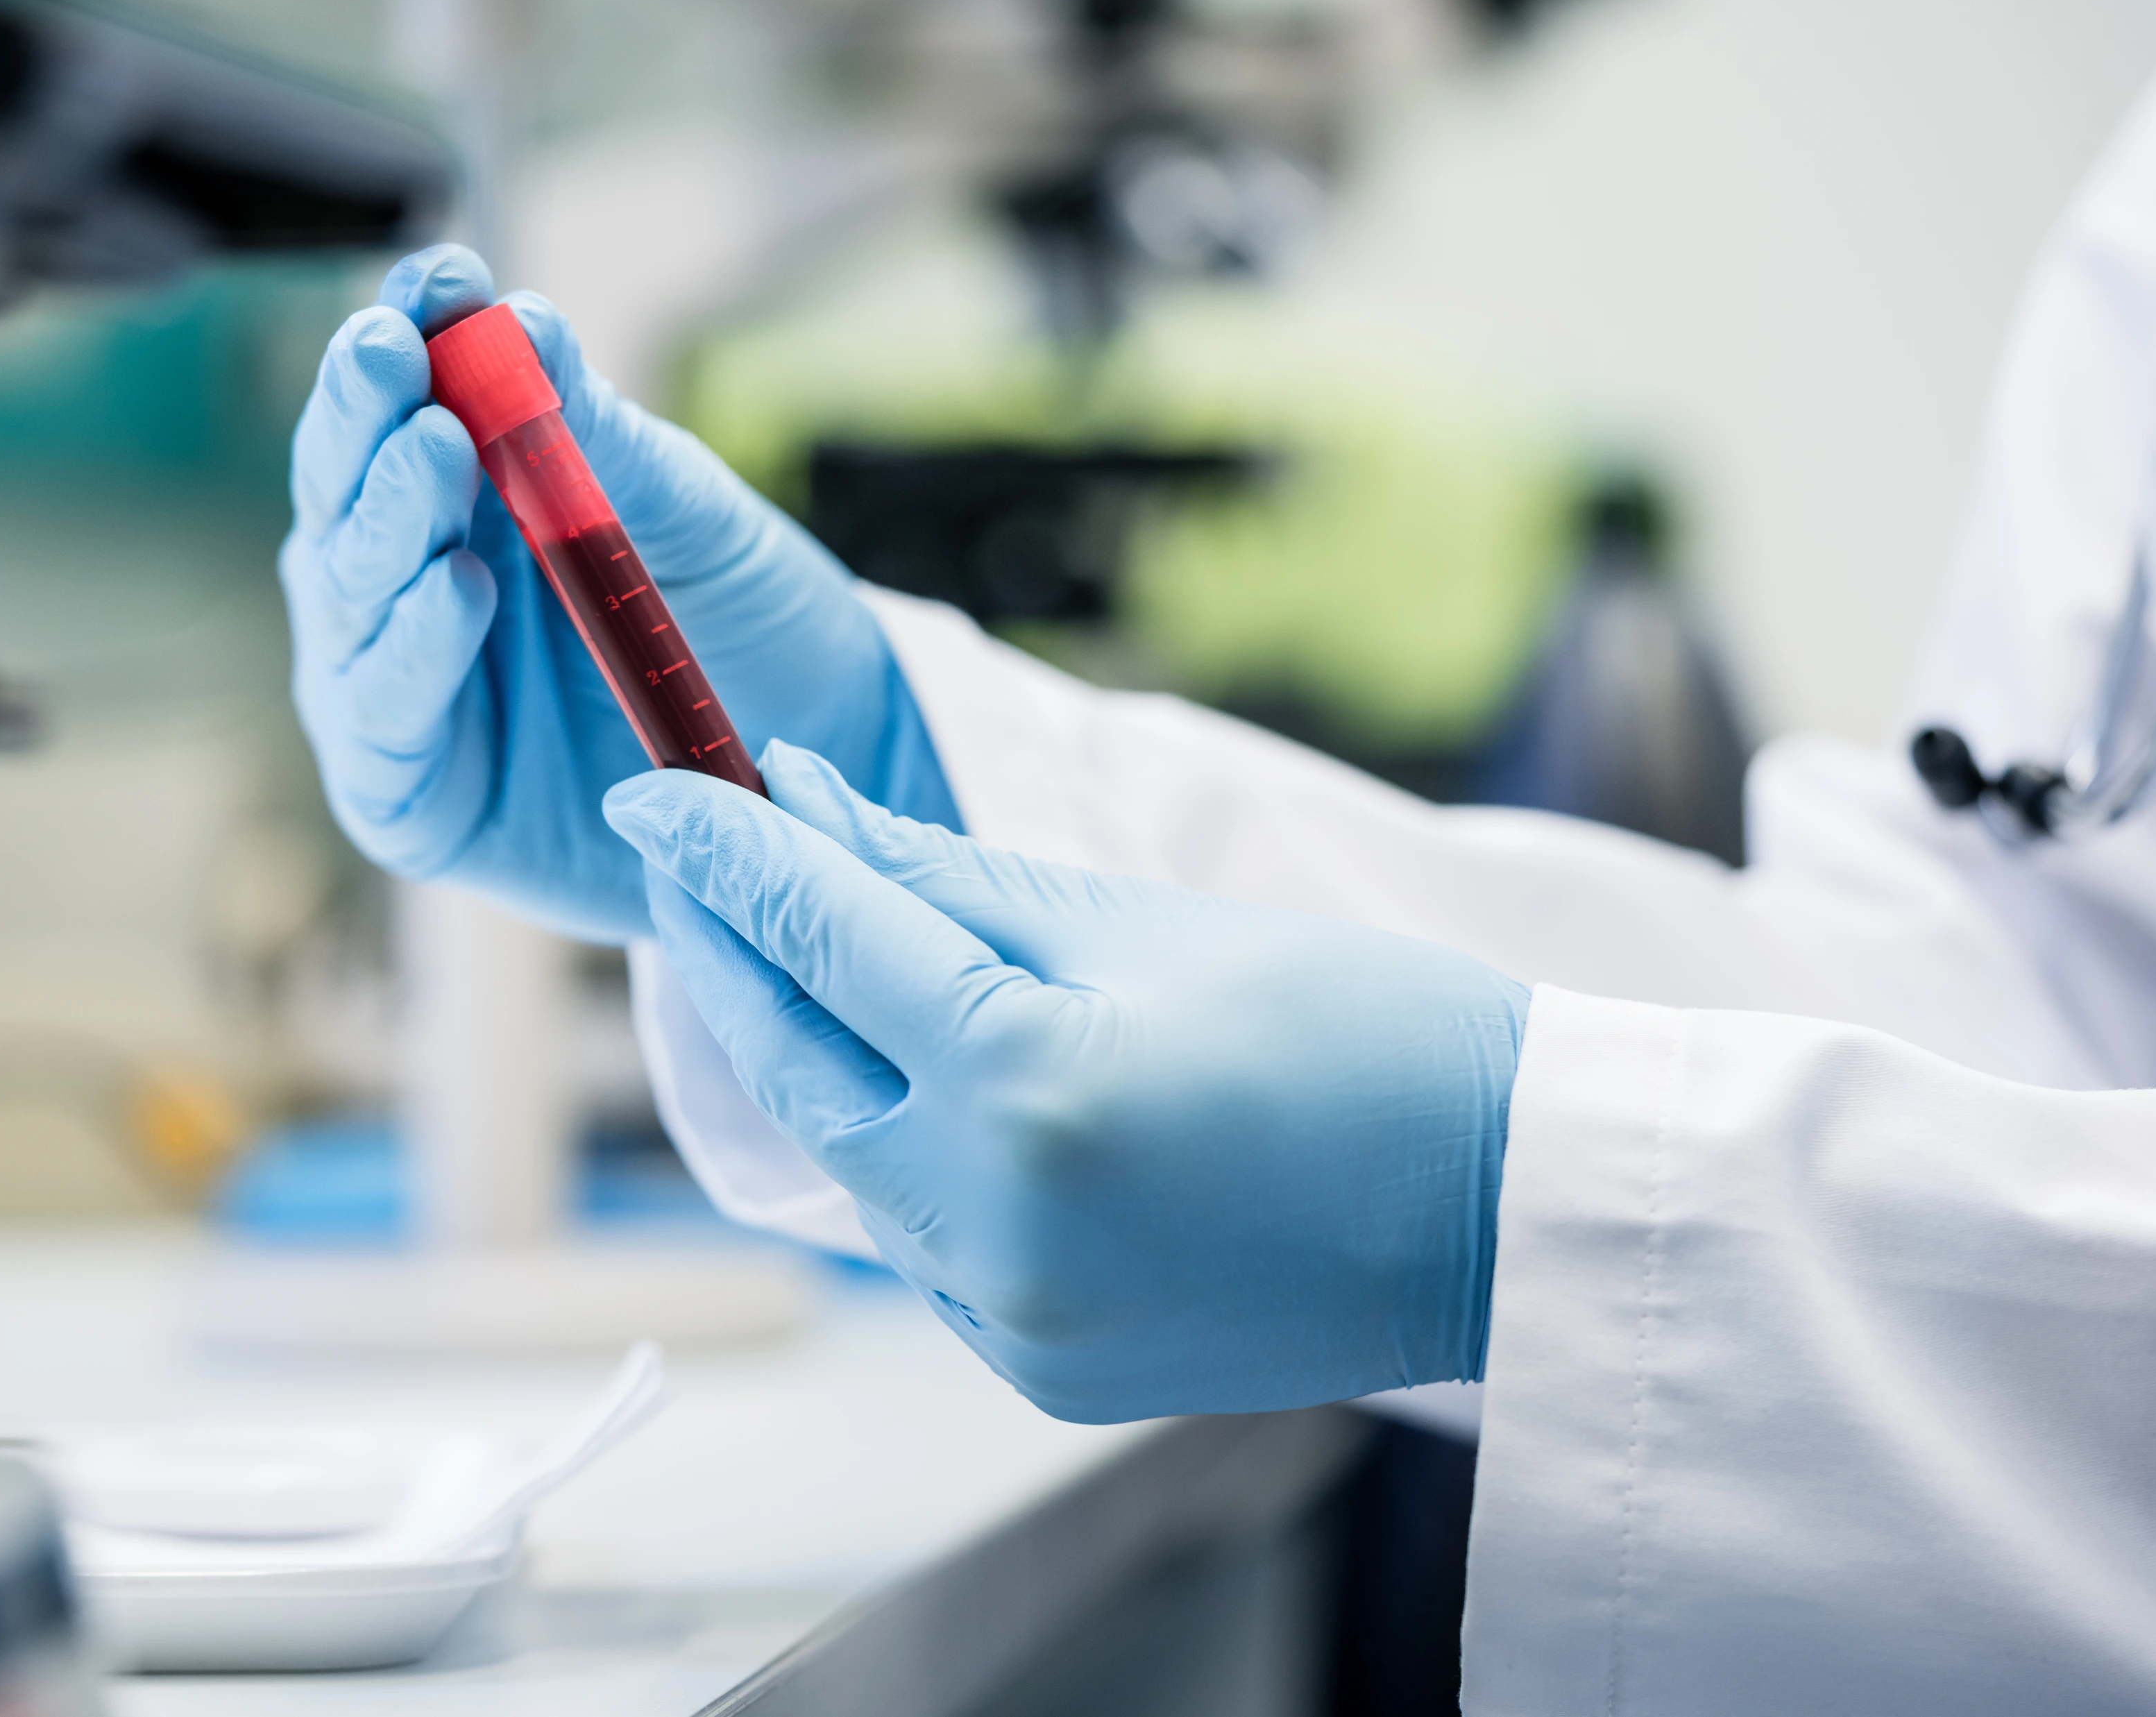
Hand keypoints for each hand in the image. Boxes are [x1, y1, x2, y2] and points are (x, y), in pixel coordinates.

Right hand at [280, 245, 954, 942]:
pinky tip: (457, 586)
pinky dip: (414, 647)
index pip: (402, 396)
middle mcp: (401, 579)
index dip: (409, 329)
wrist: (814, 762)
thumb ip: (598, 435)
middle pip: (345, 484)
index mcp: (458, 492)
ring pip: (348, 591)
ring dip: (389, 515)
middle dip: (364, 412)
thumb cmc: (733, 625)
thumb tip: (523, 322)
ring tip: (438, 450)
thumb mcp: (682, 514)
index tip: (435, 277)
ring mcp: (391, 684)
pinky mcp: (408, 792)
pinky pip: (384, 714)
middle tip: (394, 348)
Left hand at [603, 743, 1528, 1422]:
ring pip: (846, 1161)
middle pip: (796, 1066)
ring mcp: (1008, 1316)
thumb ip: (946, 879)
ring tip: (791, 950)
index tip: (654, 787)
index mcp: (1027, 1086)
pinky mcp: (1031, 1369)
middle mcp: (993, 1223)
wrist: (1502, 1205)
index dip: (725, 854)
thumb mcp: (1141, 924)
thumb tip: (805, 809)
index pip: (822, 941)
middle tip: (688, 857)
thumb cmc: (1358, 1028)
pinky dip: (898, 1151)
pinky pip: (916, 1240)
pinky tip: (910, 1080)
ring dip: (812, 1054)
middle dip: (729, 953)